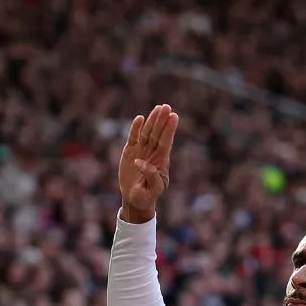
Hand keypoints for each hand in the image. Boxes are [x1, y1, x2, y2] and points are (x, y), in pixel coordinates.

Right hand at [118, 103, 179, 223]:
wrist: (135, 198)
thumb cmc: (147, 195)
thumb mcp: (153, 191)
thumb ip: (152, 177)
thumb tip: (141, 162)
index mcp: (161, 161)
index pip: (166, 142)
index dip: (169, 130)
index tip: (174, 117)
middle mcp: (153, 152)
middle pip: (158, 134)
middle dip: (162, 120)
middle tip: (166, 107)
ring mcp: (142, 150)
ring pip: (148, 132)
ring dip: (152, 120)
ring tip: (158, 108)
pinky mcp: (130, 151)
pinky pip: (134, 137)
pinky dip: (136, 128)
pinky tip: (140, 118)